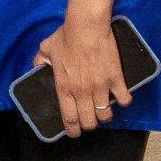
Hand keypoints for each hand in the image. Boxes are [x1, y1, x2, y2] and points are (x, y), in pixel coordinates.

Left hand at [34, 16, 129, 136]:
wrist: (86, 26)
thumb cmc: (65, 37)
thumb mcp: (46, 49)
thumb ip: (40, 61)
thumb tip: (35, 66)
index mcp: (64, 87)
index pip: (68, 118)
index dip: (72, 130)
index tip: (74, 133)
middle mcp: (82, 91)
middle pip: (88, 121)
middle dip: (89, 125)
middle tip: (90, 122)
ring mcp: (100, 86)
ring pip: (105, 114)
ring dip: (105, 116)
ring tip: (104, 112)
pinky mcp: (116, 79)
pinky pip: (124, 99)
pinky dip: (124, 102)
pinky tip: (121, 98)